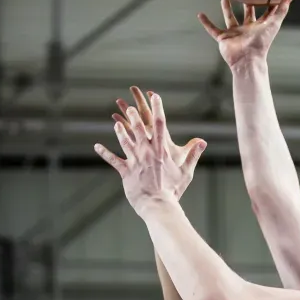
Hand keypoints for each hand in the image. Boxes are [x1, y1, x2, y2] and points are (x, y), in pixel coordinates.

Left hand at [95, 91, 206, 211]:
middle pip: (138, 128)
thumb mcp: (186, 171)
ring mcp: (135, 161)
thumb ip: (193, 155)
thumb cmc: (173, 189)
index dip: (157, 107)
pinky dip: (105, 153)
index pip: (159, 123)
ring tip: (115, 122)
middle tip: (130, 106)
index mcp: (161, 150)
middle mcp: (147, 152)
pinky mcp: (126, 171)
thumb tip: (202, 142)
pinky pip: (113, 160)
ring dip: (120, 131)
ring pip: (125, 141)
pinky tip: (96, 146)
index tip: (155, 95)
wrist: (158, 204)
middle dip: (133, 115)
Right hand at [197, 0, 291, 69]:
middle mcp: (248, 29)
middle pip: (247, 15)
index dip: (267, 3)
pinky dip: (206, 23)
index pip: (265, 12)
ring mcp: (235, 34)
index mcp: (260, 26)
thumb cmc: (262, 43)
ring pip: (230, 19)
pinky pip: (212, 30)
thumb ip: (282, 9)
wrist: (247, 59)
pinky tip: (200, 15)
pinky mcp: (223, 39)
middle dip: (246, 5)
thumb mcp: (274, 23)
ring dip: (227, 10)